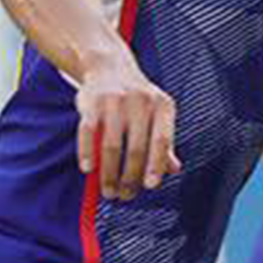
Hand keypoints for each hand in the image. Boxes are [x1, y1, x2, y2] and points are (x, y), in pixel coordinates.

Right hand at [74, 51, 178, 199]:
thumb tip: (174, 170)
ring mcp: (115, 100)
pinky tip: (88, 170)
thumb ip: (163, 142)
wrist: (109, 67)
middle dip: (130, 178)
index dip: (155, 165)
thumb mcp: (156, 115)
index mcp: (163, 106)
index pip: (161, 140)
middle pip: (136, 148)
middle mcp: (141, 101)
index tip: (149, 187)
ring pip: (112, 146)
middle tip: (124, 196)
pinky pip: (88, 133)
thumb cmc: (137, 100)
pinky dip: (87, 154)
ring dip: (109, 174)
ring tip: (108, 191)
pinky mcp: (92, 102)